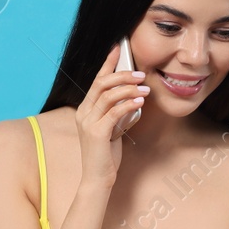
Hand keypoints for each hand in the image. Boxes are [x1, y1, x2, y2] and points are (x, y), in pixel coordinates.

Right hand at [75, 43, 147, 187]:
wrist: (97, 179)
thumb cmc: (106, 155)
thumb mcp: (112, 129)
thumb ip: (117, 113)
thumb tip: (133, 97)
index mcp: (85, 110)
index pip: (96, 81)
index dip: (107, 63)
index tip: (118, 49)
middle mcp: (83, 113)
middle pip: (101, 84)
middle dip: (122, 75)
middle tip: (141, 74)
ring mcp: (88, 122)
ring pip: (108, 95)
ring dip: (128, 89)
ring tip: (145, 89)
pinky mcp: (96, 133)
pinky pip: (114, 112)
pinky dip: (128, 104)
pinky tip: (140, 102)